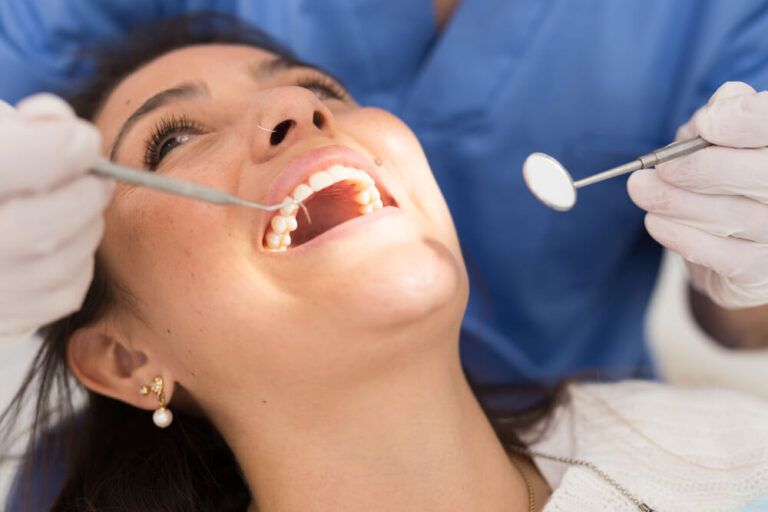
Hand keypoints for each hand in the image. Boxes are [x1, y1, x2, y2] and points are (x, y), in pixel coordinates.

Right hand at [0, 94, 111, 340]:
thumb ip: (24, 124)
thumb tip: (62, 125)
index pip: (15, 165)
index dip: (61, 147)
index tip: (82, 141)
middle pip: (39, 230)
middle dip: (85, 196)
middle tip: (98, 179)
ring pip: (58, 264)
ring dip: (86, 229)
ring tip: (78, 207)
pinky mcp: (2, 320)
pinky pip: (64, 294)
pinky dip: (78, 264)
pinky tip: (61, 243)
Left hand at [628, 81, 767, 308]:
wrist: (738, 244)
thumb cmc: (730, 174)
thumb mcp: (725, 136)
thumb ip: (723, 115)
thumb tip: (714, 112)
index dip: (744, 120)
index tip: (706, 124)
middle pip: (760, 173)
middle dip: (699, 169)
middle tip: (658, 168)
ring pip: (732, 215)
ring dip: (676, 201)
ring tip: (642, 189)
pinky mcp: (761, 272)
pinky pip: (718, 254)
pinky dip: (679, 234)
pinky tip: (656, 221)